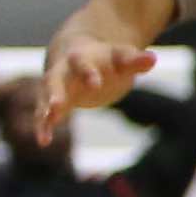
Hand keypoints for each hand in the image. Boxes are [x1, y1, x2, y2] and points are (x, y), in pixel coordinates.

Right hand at [33, 34, 153, 144]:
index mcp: (80, 57)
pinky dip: (43, 126)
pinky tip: (43, 142)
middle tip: (56, 105)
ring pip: (45, 97)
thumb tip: (153, 59)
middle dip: (55, 92)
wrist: (77, 54)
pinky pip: (43, 114)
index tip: (96, 83)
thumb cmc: (106, 58)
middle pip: (54, 80)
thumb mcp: (121, 58)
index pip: (82, 63)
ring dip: (44, 111)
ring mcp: (55, 86)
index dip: (89, 72)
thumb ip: (135, 60)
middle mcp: (62, 71)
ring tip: (46, 127)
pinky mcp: (53, 102)